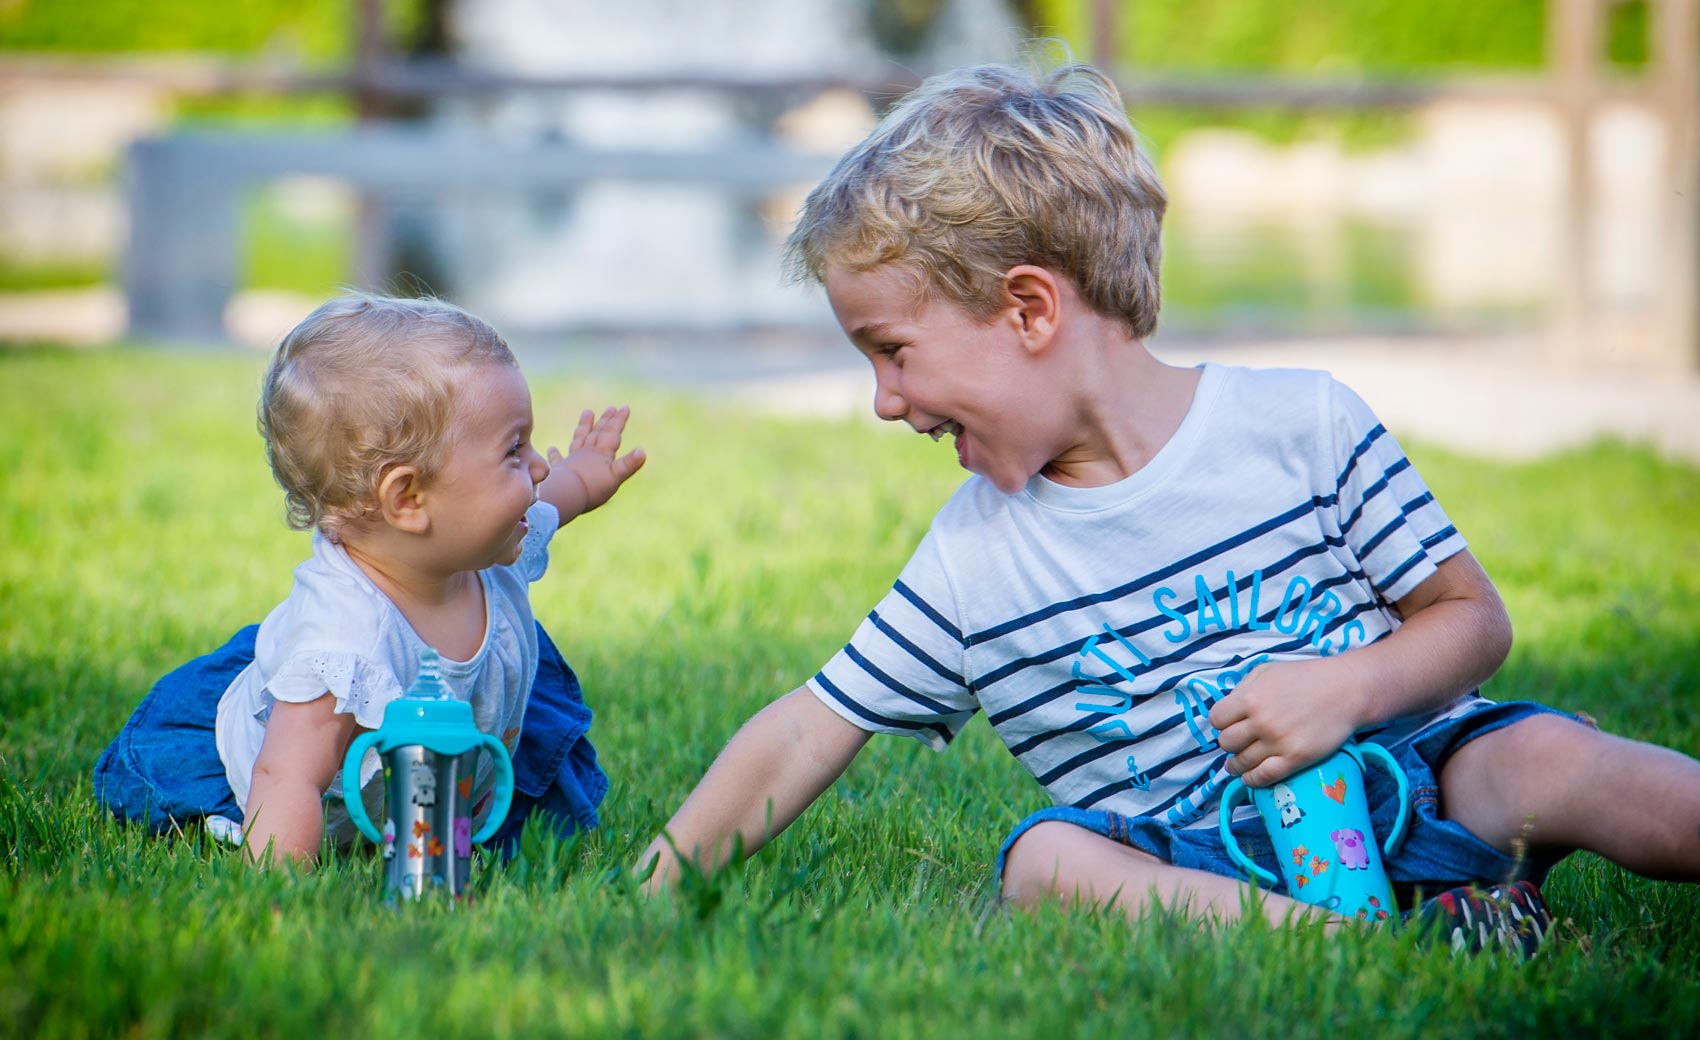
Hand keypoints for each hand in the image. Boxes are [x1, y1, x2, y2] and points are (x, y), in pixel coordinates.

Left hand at [540, 405, 645, 519]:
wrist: (566, 495)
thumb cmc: (593, 487)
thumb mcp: (616, 476)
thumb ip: (629, 464)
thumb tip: (643, 451)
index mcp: (602, 453)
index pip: (612, 433)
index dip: (619, 420)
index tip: (624, 407)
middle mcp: (587, 452)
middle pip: (598, 432)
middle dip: (606, 420)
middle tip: (611, 407)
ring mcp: (572, 460)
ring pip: (580, 438)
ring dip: (585, 426)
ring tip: (587, 412)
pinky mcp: (560, 471)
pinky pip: (557, 460)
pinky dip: (555, 454)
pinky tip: (552, 448)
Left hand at [1207, 657, 1363, 787]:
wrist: (1346, 690)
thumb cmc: (1306, 677)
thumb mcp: (1266, 671)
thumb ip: (1243, 689)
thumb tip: (1227, 709)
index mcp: (1250, 697)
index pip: (1216, 719)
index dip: (1221, 723)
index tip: (1228, 725)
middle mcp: (1260, 721)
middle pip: (1226, 743)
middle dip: (1229, 743)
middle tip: (1238, 743)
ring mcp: (1278, 742)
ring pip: (1242, 762)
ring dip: (1236, 765)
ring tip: (1237, 765)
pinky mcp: (1295, 759)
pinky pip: (1264, 777)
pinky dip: (1252, 780)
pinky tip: (1250, 777)